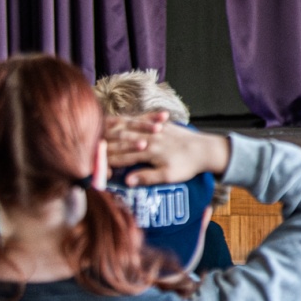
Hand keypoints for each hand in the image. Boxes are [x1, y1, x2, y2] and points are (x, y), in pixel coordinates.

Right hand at [104, 112, 232, 186]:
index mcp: (149, 152)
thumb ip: (147, 177)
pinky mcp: (164, 126)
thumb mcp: (168, 176)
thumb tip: (128, 181)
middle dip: (108, 144)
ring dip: (118, 130)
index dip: (108, 161)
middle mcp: (150, 138)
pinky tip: (130, 119)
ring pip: (133, 128)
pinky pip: (147, 120)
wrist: (206, 150)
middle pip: (124, 140)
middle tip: (93, 146)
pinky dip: (136, 120)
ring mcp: (157, 130)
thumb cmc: (187, 166)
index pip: (123, 156)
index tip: (95, 165)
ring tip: (105, 130)